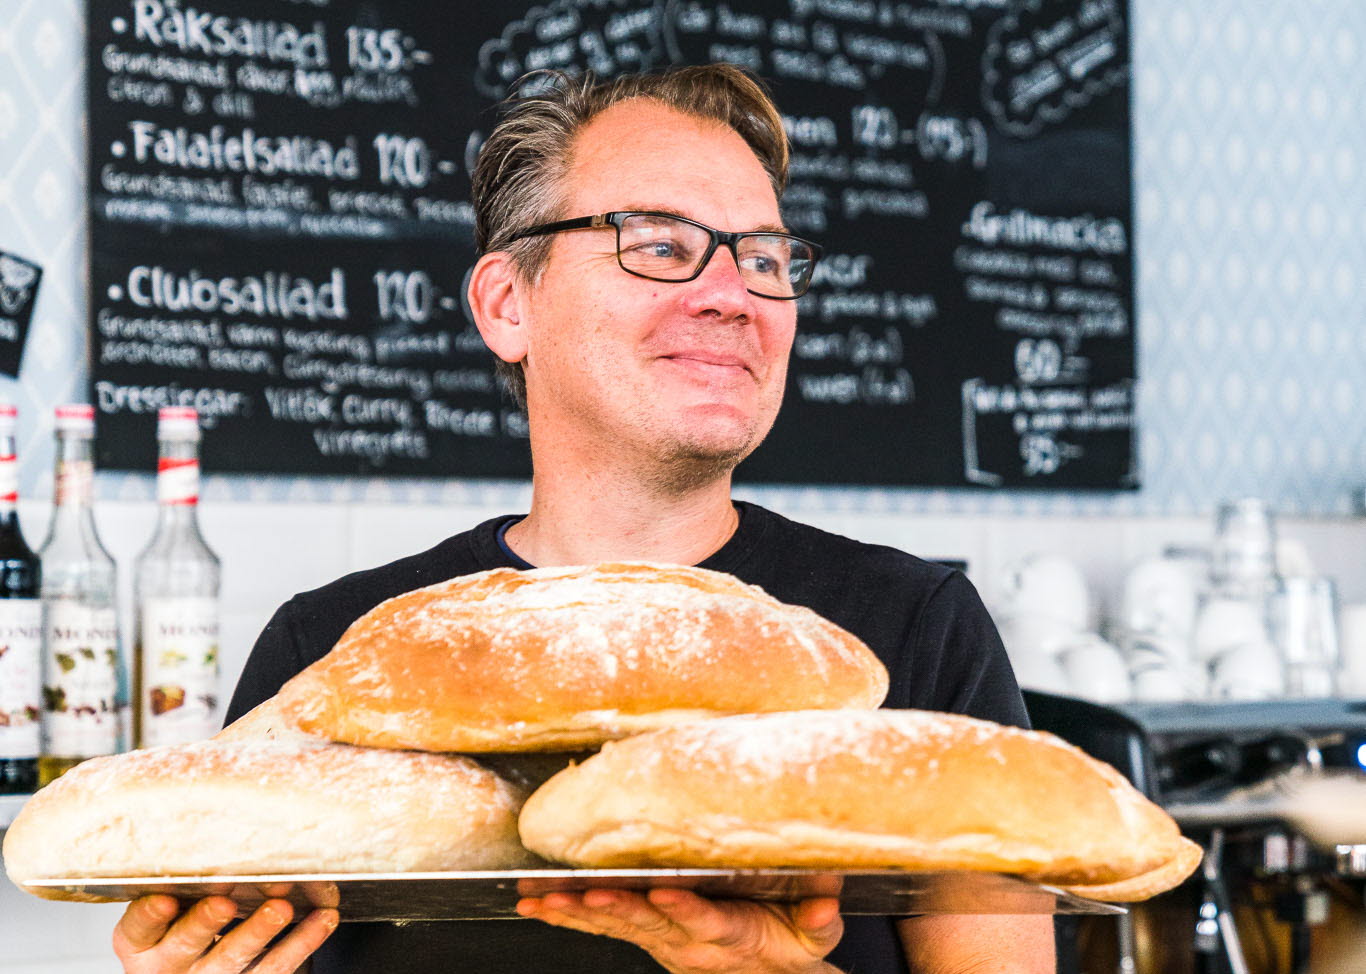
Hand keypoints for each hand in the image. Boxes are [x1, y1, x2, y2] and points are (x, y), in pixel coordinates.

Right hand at [113, 894, 338, 973]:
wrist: (197, 971)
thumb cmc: (184, 923)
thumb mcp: (169, 908)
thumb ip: (183, 881)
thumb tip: (217, 826)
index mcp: (142, 944)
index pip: (137, 930)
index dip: (149, 916)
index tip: (164, 899)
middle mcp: (170, 965)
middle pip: (184, 945)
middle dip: (203, 923)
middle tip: (223, 903)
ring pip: (233, 959)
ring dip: (258, 932)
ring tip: (281, 908)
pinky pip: (276, 966)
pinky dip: (302, 941)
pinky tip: (322, 918)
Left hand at [517, 887, 842, 973]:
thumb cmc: (789, 948)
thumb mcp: (815, 940)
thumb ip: (819, 922)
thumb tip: (828, 901)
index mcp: (729, 934)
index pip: (704, 921)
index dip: (685, 909)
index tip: (664, 893)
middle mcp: (687, 940)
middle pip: (647, 924)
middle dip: (614, 909)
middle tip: (585, 896)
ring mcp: (663, 939)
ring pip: (617, 924)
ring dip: (579, 914)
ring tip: (545, 902)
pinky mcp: (647, 934)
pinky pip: (602, 927)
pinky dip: (568, 916)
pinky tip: (537, 906)